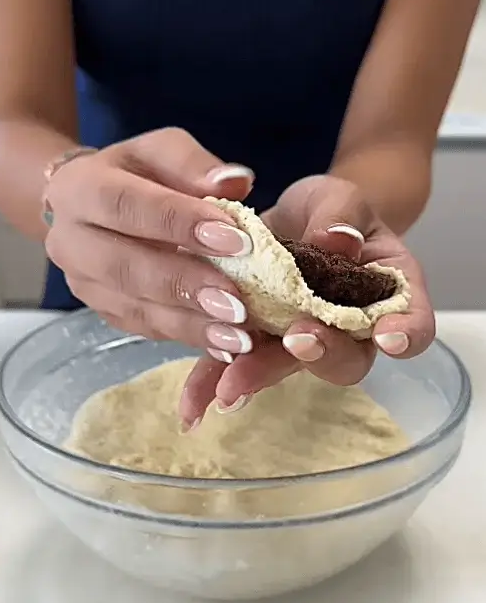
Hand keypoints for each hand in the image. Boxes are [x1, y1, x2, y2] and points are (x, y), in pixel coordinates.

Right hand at [45, 128, 257, 354]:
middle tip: (238, 302)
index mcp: (79, 188)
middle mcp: (70, 241)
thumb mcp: (160, 152)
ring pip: (135, 307)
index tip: (237, 240)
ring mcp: (82, 283)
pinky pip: (144, 328)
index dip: (180, 223)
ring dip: (191, 324)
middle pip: (125, 267)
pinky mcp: (102, 311)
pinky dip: (187, 336)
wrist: (90, 206)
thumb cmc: (135, 174)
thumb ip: (194, 164)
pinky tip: (225, 344)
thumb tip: (235, 183)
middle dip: (185, 286)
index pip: (126, 206)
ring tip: (239, 335)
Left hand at [180, 175, 434, 427]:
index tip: (389, 337)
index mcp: (386, 294)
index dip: (406, 335)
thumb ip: (341, 215)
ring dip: (259, 374)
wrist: (293, 222)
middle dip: (321, 353)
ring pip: (286, 365)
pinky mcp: (255, 340)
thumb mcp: (339, 198)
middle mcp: (347, 329)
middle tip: (297, 343)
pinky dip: (212, 381)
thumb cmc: (331, 212)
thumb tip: (337, 239)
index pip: (411, 322)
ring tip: (230, 387)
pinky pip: (236, 364)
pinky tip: (191, 404)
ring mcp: (300, 340)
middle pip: (346, 356)